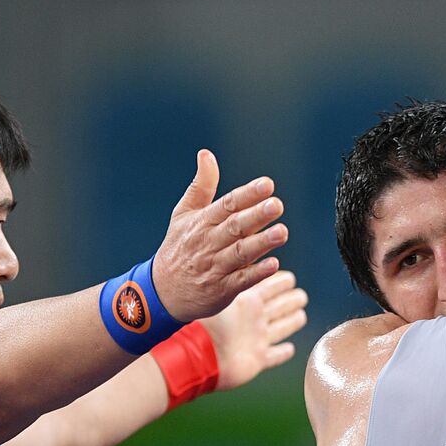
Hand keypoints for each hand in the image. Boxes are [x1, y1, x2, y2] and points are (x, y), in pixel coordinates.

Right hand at [152, 149, 288, 321]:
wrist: (162, 292)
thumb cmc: (179, 246)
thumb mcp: (183, 214)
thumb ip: (201, 186)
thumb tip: (206, 154)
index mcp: (201, 222)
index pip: (227, 205)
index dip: (248, 195)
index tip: (268, 185)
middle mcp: (208, 243)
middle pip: (235, 227)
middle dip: (256, 216)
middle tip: (277, 206)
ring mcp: (215, 267)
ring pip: (240, 253)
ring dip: (262, 243)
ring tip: (282, 232)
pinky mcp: (222, 290)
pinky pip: (241, 281)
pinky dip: (256, 274)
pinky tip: (274, 265)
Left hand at [201, 270, 308, 390]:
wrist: (197, 354)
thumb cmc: (205, 322)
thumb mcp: (224, 293)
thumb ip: (234, 274)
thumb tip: (237, 252)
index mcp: (247, 301)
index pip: (269, 286)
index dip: (280, 281)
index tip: (289, 277)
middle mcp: (253, 318)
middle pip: (279, 306)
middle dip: (291, 300)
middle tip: (300, 295)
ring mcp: (255, 340)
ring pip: (282, 327)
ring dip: (292, 321)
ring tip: (300, 315)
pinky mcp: (257, 360)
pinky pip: (275, 356)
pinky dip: (283, 353)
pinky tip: (289, 349)